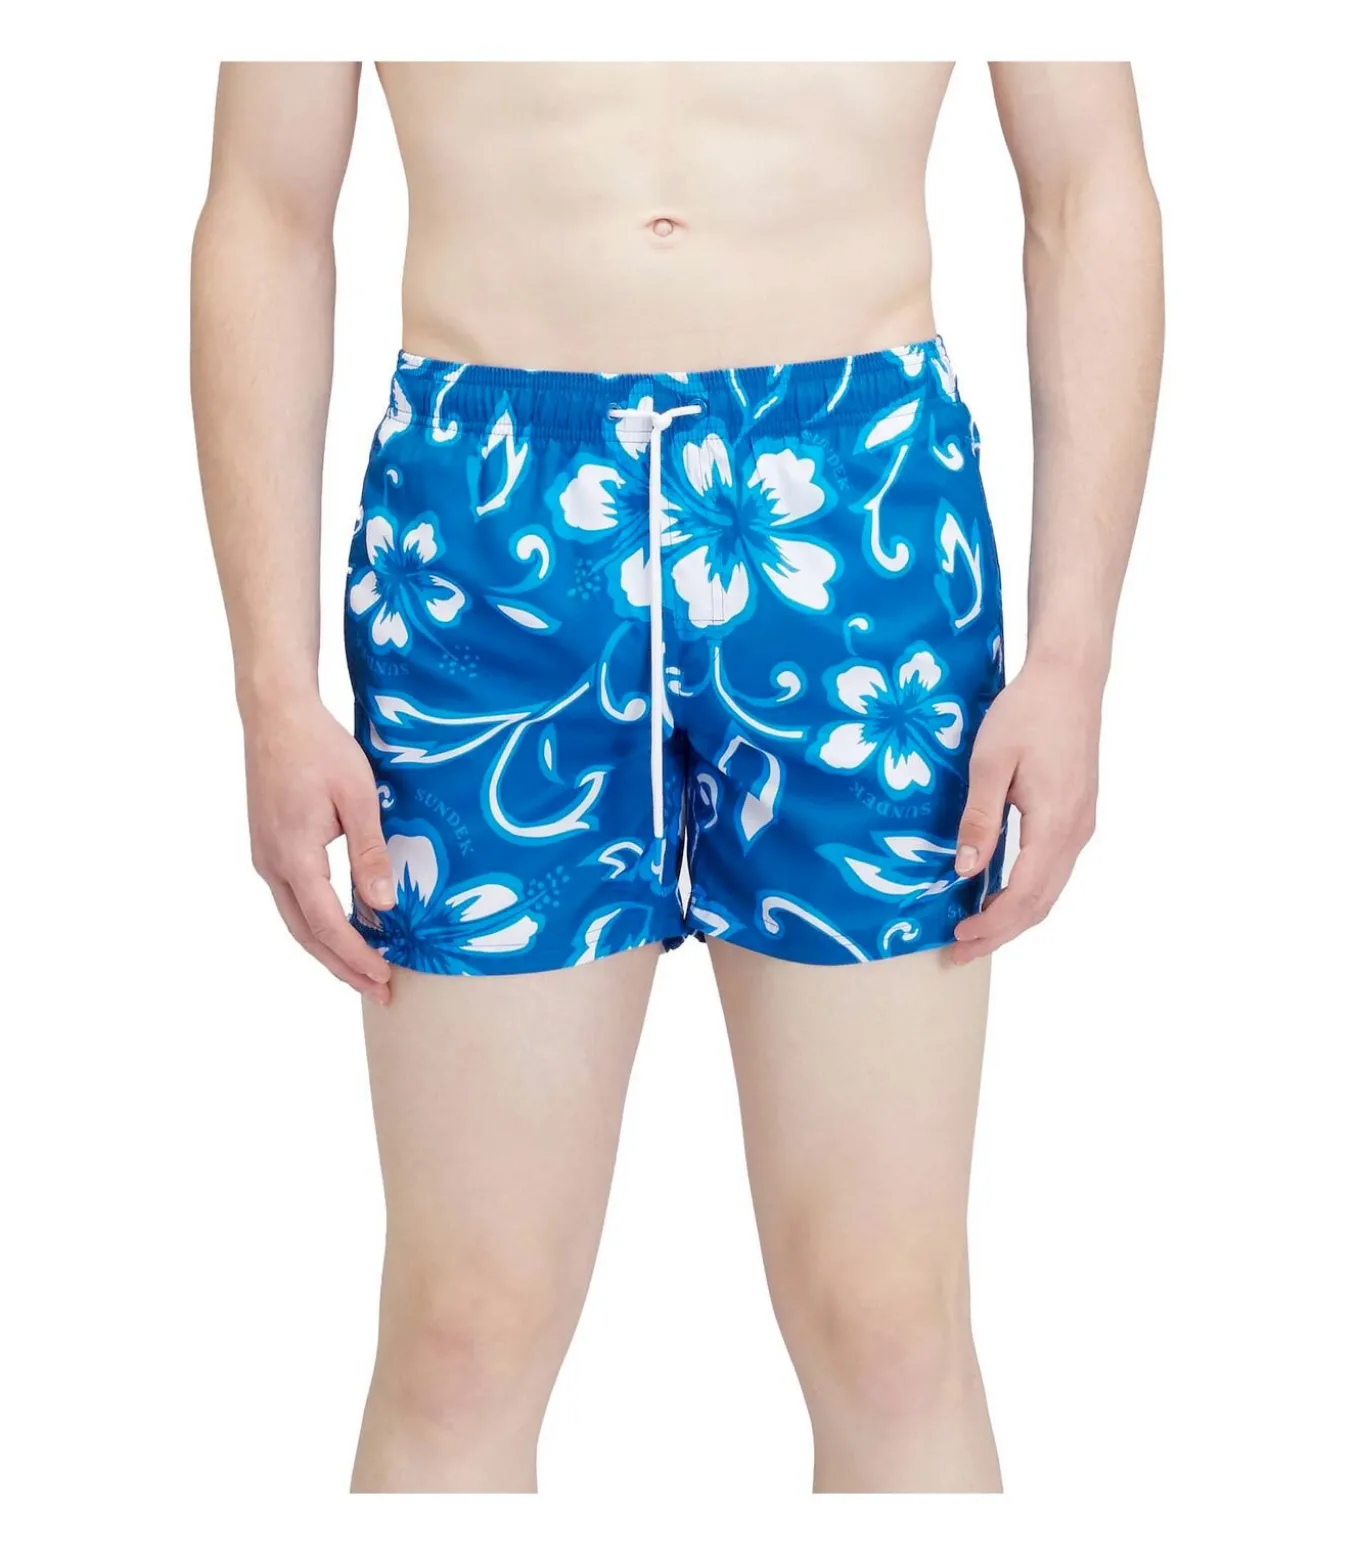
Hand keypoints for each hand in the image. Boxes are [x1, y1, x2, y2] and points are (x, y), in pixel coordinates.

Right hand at [243, 698, 394, 1001]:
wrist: (276, 714)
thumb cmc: (320, 748)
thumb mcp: (358, 798)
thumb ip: (369, 854)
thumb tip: (382, 908)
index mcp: (294, 856)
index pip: (326, 925)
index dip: (356, 957)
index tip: (383, 979)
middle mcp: (271, 865)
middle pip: (306, 934)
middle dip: (342, 967)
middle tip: (379, 990)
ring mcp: (265, 857)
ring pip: (296, 920)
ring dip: (329, 948)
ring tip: (364, 970)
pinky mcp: (268, 847)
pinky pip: (293, 899)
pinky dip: (317, 923)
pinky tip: (343, 927)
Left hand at [950, 660, 1100, 964]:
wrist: (1069, 679)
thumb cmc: (1027, 713)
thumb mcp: (990, 762)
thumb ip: (979, 818)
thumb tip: (966, 869)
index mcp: (1054, 824)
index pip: (1024, 895)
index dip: (992, 925)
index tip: (959, 939)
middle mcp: (1075, 833)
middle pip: (1041, 903)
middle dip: (1001, 932)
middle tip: (961, 952)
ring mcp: (1081, 826)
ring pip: (1050, 890)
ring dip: (1015, 916)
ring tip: (977, 932)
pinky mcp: (1077, 816)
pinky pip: (1053, 870)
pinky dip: (1027, 893)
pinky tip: (999, 894)